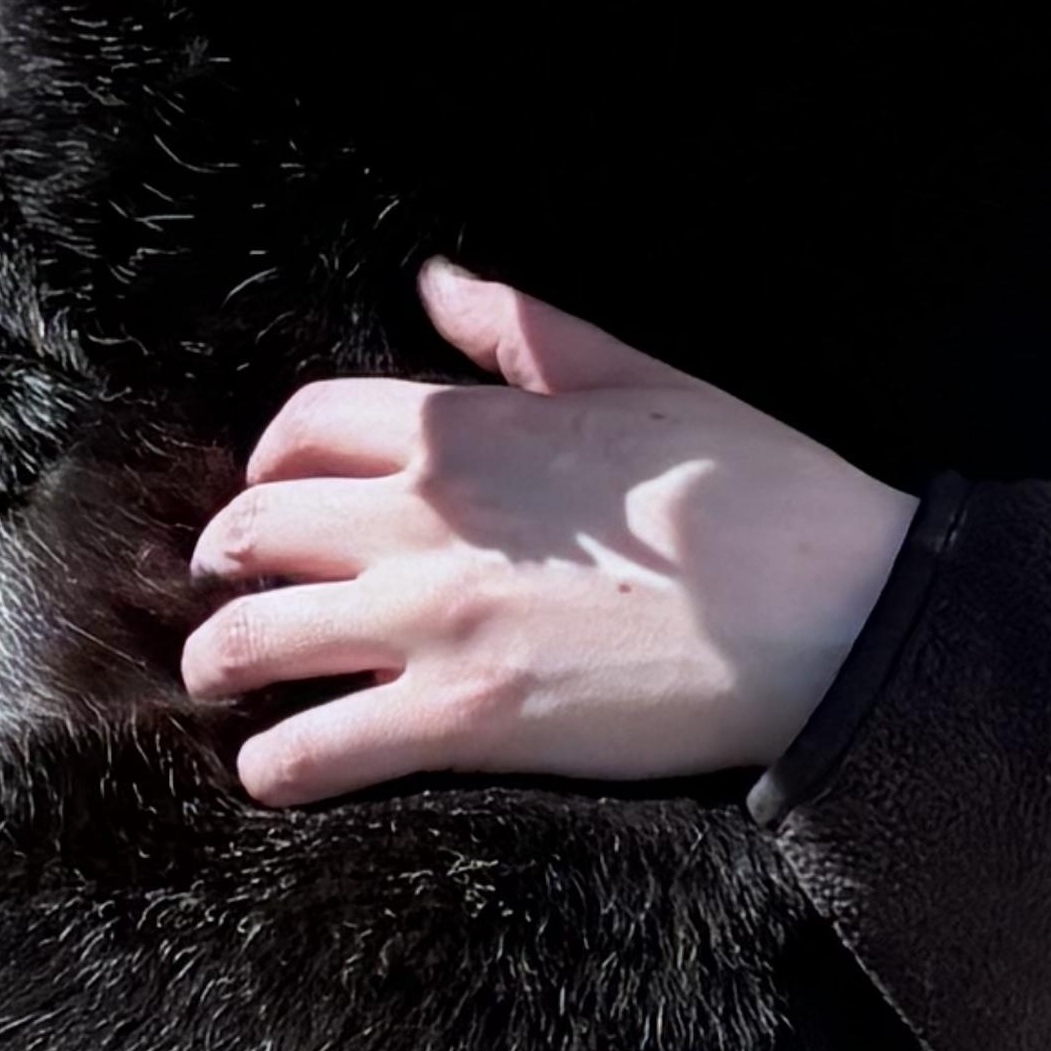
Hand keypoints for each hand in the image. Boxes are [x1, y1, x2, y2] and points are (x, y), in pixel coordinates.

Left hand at [179, 261, 918, 809]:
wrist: (832, 608)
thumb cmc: (757, 488)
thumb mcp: (637, 375)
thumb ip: (522, 332)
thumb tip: (435, 278)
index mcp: (463, 429)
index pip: (305, 428)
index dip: (267, 464)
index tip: (267, 494)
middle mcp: (423, 517)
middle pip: (256, 529)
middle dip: (221, 562)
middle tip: (221, 592)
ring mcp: (432, 620)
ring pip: (257, 637)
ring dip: (220, 662)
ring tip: (219, 682)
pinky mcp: (460, 719)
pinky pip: (317, 746)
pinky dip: (275, 764)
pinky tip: (271, 772)